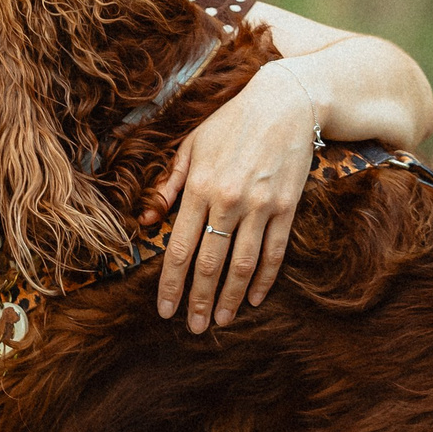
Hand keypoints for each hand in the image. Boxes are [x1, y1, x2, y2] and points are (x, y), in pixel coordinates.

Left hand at [145, 63, 316, 331]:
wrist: (286, 103)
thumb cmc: (232, 122)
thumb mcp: (192, 146)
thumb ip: (168, 185)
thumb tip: (145, 222)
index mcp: (200, 187)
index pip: (181, 248)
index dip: (172, 283)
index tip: (165, 309)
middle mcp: (228, 202)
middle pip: (210, 264)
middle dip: (199, 300)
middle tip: (194, 328)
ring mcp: (260, 207)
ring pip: (242, 265)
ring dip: (229, 298)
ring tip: (220, 321)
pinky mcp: (287, 208)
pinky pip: (274, 253)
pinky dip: (263, 280)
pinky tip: (252, 298)